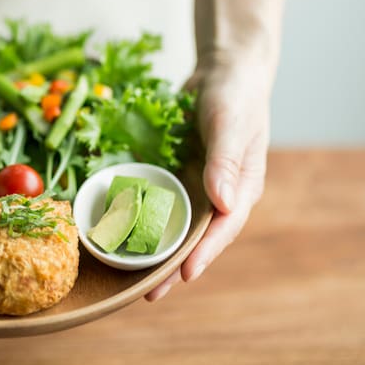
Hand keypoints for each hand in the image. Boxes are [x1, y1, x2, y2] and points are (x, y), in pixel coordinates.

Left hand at [145, 51, 270, 300]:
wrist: (224, 70)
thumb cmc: (235, 95)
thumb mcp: (230, 124)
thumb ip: (226, 163)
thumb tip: (225, 205)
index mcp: (242, 187)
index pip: (223, 228)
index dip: (204, 253)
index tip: (183, 275)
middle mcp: (220, 192)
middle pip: (196, 236)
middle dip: (174, 265)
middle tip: (148, 293)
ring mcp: (199, 183)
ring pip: (176, 223)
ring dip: (157, 248)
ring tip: (131, 276)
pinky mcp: (181, 172)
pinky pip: (162, 200)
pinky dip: (145, 216)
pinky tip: (123, 230)